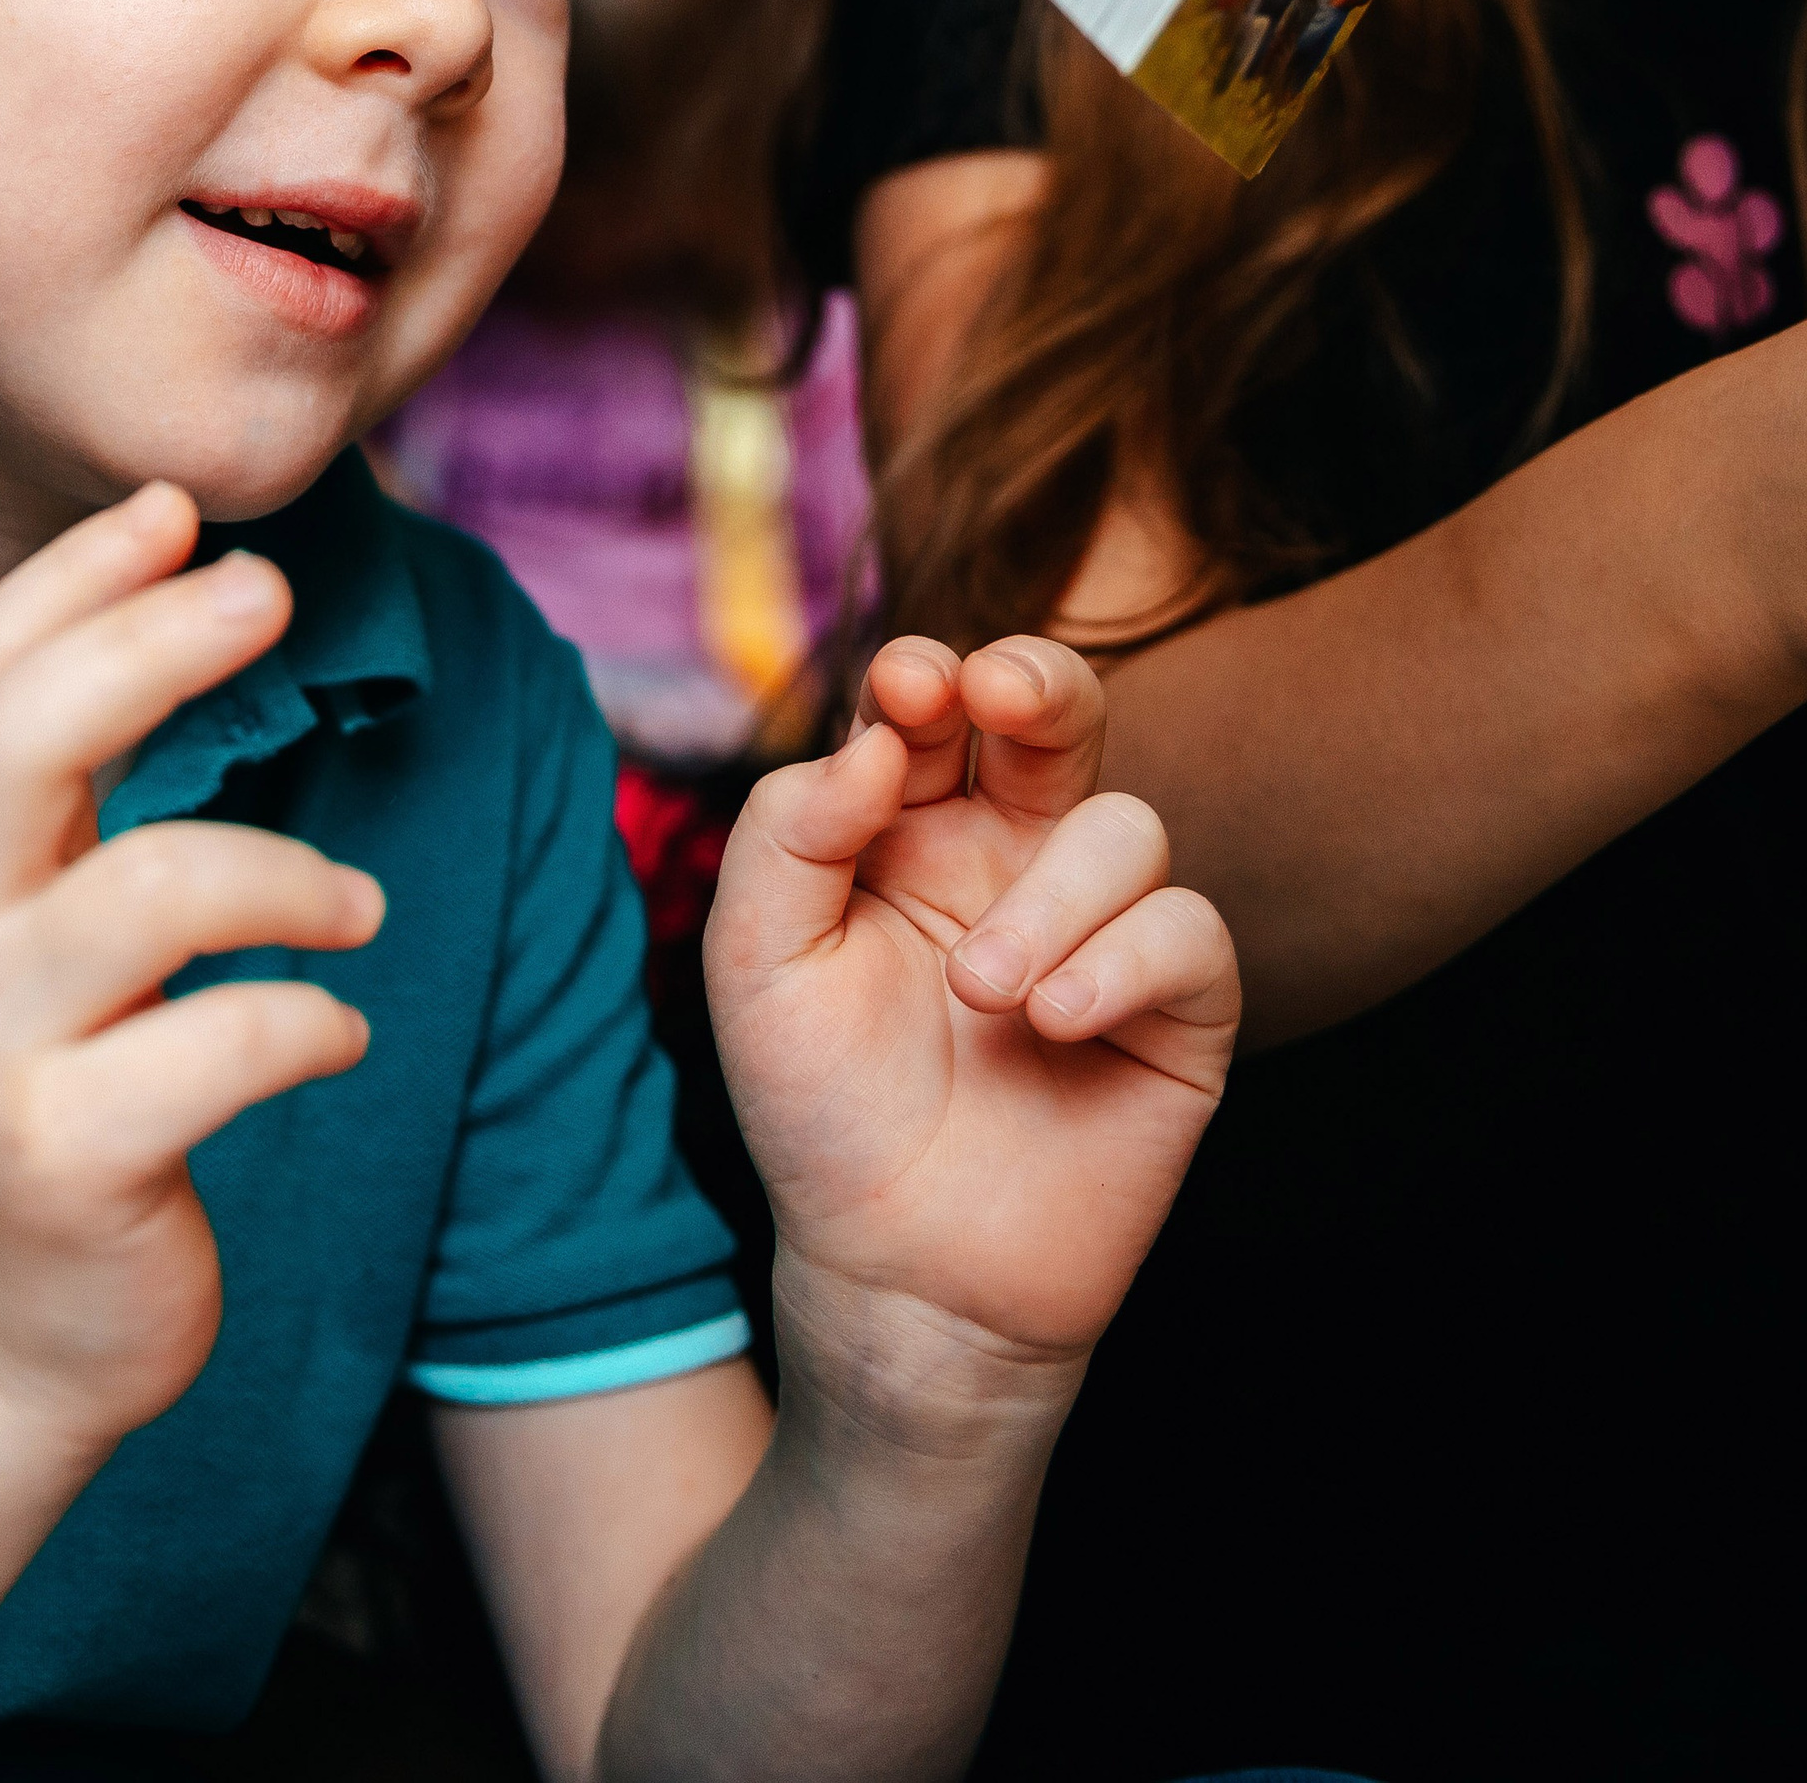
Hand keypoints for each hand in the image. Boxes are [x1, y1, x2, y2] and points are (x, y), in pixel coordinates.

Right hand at [0, 481, 382, 1460]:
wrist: (3, 1335)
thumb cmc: (51, 1084)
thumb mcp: (27, 923)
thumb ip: (68, 784)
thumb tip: (178, 582)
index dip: (75, 577)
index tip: (176, 510)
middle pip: (29, 739)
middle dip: (158, 644)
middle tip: (271, 595)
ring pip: (160, 887)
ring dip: (293, 876)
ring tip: (354, 908)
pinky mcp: (69, 1160)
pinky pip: (228, 1044)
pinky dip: (315, 1021)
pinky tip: (338, 1032)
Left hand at [706, 633, 1235, 1380]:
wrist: (897, 1272)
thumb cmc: (821, 1109)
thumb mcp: (758, 962)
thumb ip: (792, 832)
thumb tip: (879, 739)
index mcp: (914, 827)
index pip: (936, 709)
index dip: (929, 674)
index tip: (904, 687)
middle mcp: (1013, 858)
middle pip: (1060, 714)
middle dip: (1039, 679)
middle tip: (998, 693)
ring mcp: (1100, 928)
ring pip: (1123, 826)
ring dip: (1051, 896)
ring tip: (983, 993)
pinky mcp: (1174, 1011)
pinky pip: (1187, 932)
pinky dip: (1123, 961)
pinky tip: (1054, 1022)